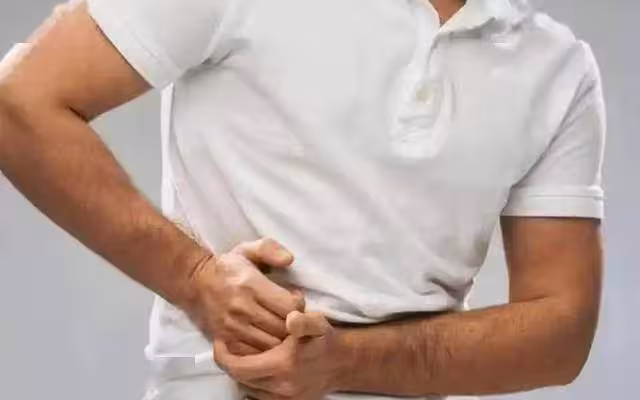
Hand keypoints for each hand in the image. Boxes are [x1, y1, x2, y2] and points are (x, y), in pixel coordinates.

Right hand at [182, 238, 304, 354]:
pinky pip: (256, 355)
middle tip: (292, 317)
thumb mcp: (248, 249)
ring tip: (281, 328)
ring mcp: (233, 329)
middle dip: (293, 324)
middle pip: (284, 328)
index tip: (294, 299)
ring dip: (281, 339)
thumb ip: (270, 249)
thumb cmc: (228, 268)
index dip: (298, 304)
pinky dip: (265, 351)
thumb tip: (289, 260)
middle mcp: (242, 309)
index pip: (290, 306)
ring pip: (272, 345)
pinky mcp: (226, 343)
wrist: (195, 284)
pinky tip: (266, 338)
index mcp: (251, 285)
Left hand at [214, 311, 341, 399]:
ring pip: (247, 388)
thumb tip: (291, 319)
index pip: (238, 367)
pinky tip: (256, 368)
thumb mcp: (317, 323)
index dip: (223, 356)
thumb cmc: (323, 340)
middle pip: (240, 378)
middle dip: (230, 362)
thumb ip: (304, 320)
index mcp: (283, 365)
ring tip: (242, 355)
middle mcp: (281, 386)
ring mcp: (284, 399)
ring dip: (241, 373)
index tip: (220, 342)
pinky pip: (258, 396)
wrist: (341, 364)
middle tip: (227, 346)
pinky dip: (252, 383)